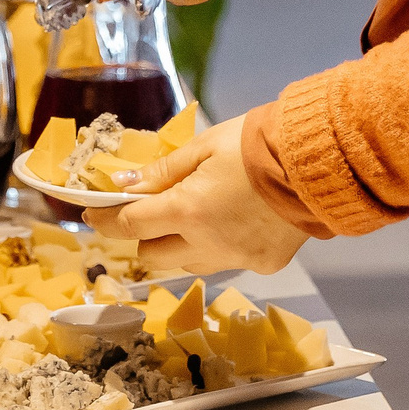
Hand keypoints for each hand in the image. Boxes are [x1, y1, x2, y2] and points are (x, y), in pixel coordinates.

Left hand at [82, 115, 308, 276]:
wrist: (316, 162)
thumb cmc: (256, 144)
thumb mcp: (204, 147)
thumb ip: (162, 171)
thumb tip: (121, 185)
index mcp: (188, 210)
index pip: (130, 225)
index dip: (106, 220)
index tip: (92, 214)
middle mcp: (207, 243)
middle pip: (152, 257)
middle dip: (143, 236)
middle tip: (151, 212)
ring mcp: (236, 258)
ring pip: (187, 265)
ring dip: (178, 246)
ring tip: (194, 217)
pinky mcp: (262, 265)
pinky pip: (225, 262)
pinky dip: (218, 247)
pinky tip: (234, 222)